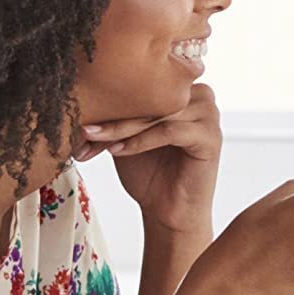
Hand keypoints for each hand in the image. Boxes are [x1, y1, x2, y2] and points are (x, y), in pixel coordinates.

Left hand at [79, 85, 221, 237]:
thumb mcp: (126, 134)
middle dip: (116, 114)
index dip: (112, 98)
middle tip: (85, 129)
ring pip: (160, 113)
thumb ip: (117, 112)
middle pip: (152, 97)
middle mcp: (201, 96)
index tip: (81, 115)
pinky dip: (142, 141)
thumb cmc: (149, 171)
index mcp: (183, 89)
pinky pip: (171, 132)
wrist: (167, 210)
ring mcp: (210, 116)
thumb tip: (83, 96)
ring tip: (99, 140)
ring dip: (125, 127)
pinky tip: (120, 151)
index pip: (145, 84)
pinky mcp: (211, 138)